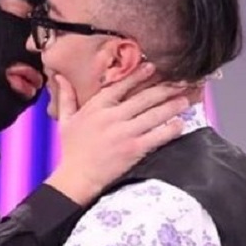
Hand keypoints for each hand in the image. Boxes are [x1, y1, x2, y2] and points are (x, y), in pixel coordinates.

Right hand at [45, 63, 189, 205]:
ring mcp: (124, 133)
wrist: (77, 177)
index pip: (120, 86)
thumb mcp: (65, 120)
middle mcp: (111, 117)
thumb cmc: (71, 150)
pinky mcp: (133, 149)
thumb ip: (66, 97)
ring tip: (185, 99)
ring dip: (172, 106)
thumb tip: (60, 77)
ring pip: (153, 115)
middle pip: (143, 98)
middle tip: (180, 82)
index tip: (152, 67)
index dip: (138, 76)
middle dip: (164, 89)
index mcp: (96, 107)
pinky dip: (170, 129)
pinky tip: (180, 123)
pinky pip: (157, 136)